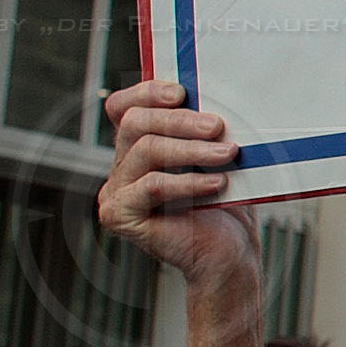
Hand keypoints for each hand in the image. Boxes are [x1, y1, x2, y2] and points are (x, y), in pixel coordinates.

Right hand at [97, 82, 257, 287]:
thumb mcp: (216, 157)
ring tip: (227, 154)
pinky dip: (188, 181)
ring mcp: (116, 191)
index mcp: (138, 147)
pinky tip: (217, 182)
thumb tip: (215, 100)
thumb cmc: (225, 205)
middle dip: (180, 120)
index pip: (123, 107)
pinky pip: (151, 185)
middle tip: (218, 126)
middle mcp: (121, 167)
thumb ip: (204, 131)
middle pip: (135, 123)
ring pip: (145, 150)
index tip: (181, 93)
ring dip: (191, 149)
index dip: (146, 93)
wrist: (228, 253)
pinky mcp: (119, 215)